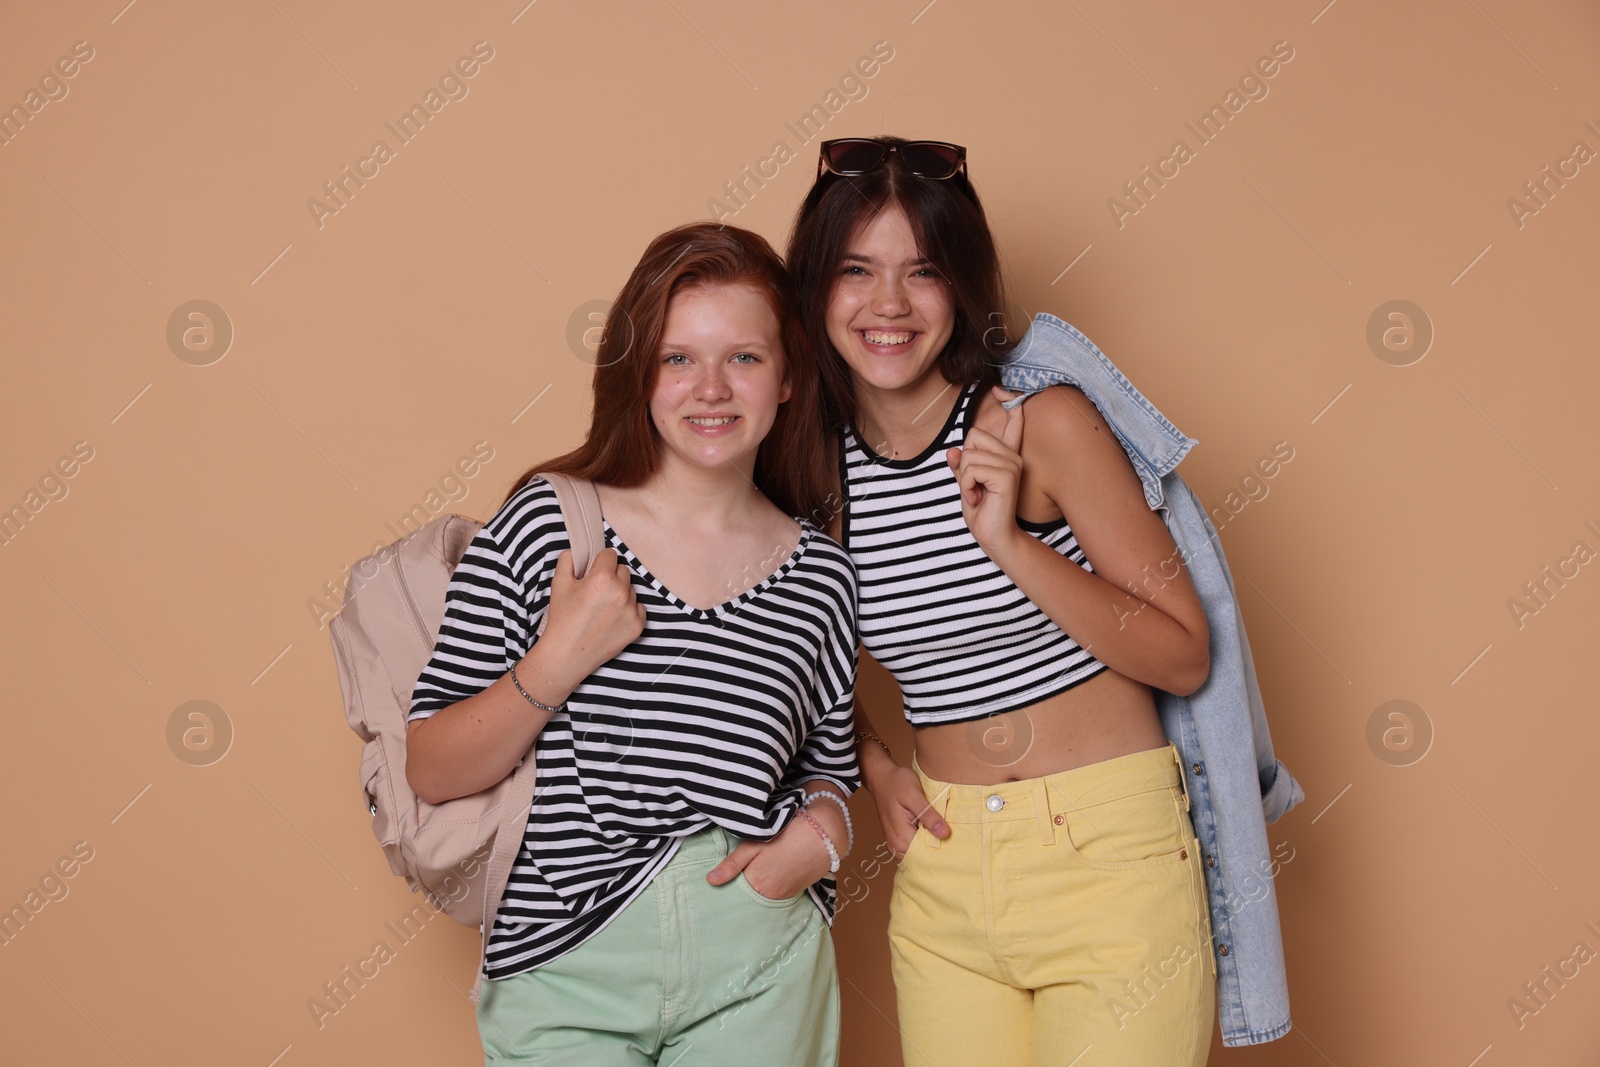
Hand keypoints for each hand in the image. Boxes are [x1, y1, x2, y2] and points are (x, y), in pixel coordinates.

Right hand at [530, 548, 645, 692]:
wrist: (567, 654)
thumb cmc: (562, 619)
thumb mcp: (558, 584)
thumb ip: (568, 560)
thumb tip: (578, 552)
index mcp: (602, 578)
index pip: (610, 554)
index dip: (599, 561)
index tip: (594, 570)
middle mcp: (620, 592)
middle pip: (623, 570)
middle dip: (611, 576)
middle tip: (596, 591)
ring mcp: (631, 610)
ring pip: (630, 589)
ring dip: (620, 593)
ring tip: (602, 607)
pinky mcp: (638, 626)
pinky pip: (638, 607)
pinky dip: (628, 610)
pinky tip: (612, 618)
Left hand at [706, 808, 837, 899]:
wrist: (823, 833)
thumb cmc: (787, 834)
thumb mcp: (755, 844)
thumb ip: (732, 864)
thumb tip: (710, 881)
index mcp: (756, 883)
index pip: (733, 892)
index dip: (729, 883)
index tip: (725, 877)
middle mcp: (770, 895)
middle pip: (747, 895)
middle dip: (741, 887)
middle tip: (742, 870)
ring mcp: (784, 896)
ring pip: (762, 896)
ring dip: (757, 887)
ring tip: (758, 870)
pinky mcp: (795, 893)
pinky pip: (775, 895)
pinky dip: (770, 887)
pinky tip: (771, 873)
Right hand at [865, 760, 949, 855]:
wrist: (881, 777)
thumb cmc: (896, 783)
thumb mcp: (914, 795)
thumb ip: (928, 815)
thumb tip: (944, 834)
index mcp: (901, 839)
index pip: (927, 855)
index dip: (942, 849)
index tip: (955, 841)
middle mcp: (897, 846)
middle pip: (924, 856)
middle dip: (938, 847)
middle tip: (953, 833)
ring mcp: (896, 843)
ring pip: (920, 852)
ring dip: (932, 843)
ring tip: (943, 829)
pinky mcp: (898, 838)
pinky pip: (915, 846)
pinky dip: (925, 839)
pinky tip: (933, 828)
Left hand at [946, 386, 1025, 557]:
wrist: (993, 537)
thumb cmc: (982, 511)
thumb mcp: (966, 483)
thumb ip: (961, 465)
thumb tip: (953, 451)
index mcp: (1005, 455)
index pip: (1013, 422)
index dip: (1010, 403)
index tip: (1003, 388)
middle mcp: (1012, 456)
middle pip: (972, 436)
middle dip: (963, 463)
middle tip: (974, 486)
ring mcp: (1011, 464)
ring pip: (968, 455)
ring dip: (964, 479)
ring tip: (977, 494)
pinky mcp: (1006, 475)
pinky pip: (970, 468)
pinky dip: (966, 485)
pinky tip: (979, 498)